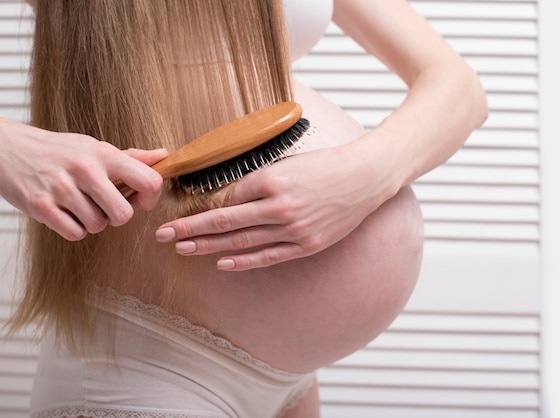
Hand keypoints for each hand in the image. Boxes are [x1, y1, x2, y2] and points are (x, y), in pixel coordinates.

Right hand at [0, 118, 166, 239]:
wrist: (6, 148)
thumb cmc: (58, 150)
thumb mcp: (94, 146)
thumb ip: (131, 157)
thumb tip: (163, 156)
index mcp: (104, 154)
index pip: (148, 181)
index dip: (151, 198)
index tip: (140, 200)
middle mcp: (85, 169)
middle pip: (124, 215)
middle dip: (118, 216)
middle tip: (105, 206)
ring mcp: (61, 188)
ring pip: (98, 226)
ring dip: (92, 222)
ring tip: (80, 205)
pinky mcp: (41, 206)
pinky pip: (75, 233)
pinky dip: (74, 229)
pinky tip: (66, 213)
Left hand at [155, 142, 393, 270]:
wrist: (365, 178)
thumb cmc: (325, 166)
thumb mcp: (288, 164)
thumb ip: (258, 183)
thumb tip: (230, 201)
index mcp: (272, 181)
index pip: (228, 198)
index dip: (203, 208)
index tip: (182, 214)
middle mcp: (280, 207)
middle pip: (224, 222)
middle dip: (189, 228)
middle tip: (162, 235)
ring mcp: (294, 229)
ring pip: (241, 242)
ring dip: (208, 246)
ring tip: (182, 249)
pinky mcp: (307, 245)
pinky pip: (268, 256)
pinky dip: (244, 261)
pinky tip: (222, 263)